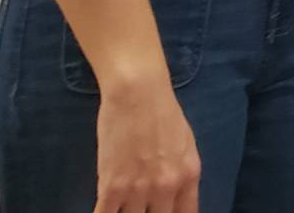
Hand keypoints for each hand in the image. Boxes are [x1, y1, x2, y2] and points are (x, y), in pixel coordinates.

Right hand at [94, 76, 199, 212]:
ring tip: (121, 207)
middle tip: (139, 209)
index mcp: (188, 175)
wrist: (138, 92)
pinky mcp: (111, 187)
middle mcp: (167, 186)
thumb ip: (181, 174)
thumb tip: (174, 197)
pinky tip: (104, 212)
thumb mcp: (184, 145)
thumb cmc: (162, 112)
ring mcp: (139, 189)